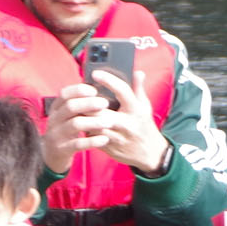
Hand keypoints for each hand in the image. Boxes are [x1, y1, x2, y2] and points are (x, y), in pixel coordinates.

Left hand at [45, 70, 170, 176]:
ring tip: (77, 107)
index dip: (108, 80)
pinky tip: (81, 121)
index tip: (95, 73)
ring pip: (93, 125)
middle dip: (87, 102)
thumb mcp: (145, 106)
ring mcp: (117, 137)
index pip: (122, 91)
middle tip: (79, 93)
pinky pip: (92, 137)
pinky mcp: (109, 148)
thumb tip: (137, 72)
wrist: (149, 153)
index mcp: (136, 110)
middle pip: (101, 111)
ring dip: (83, 116)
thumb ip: (138, 89)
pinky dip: (85, 128)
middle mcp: (126, 124)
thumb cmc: (144, 125)